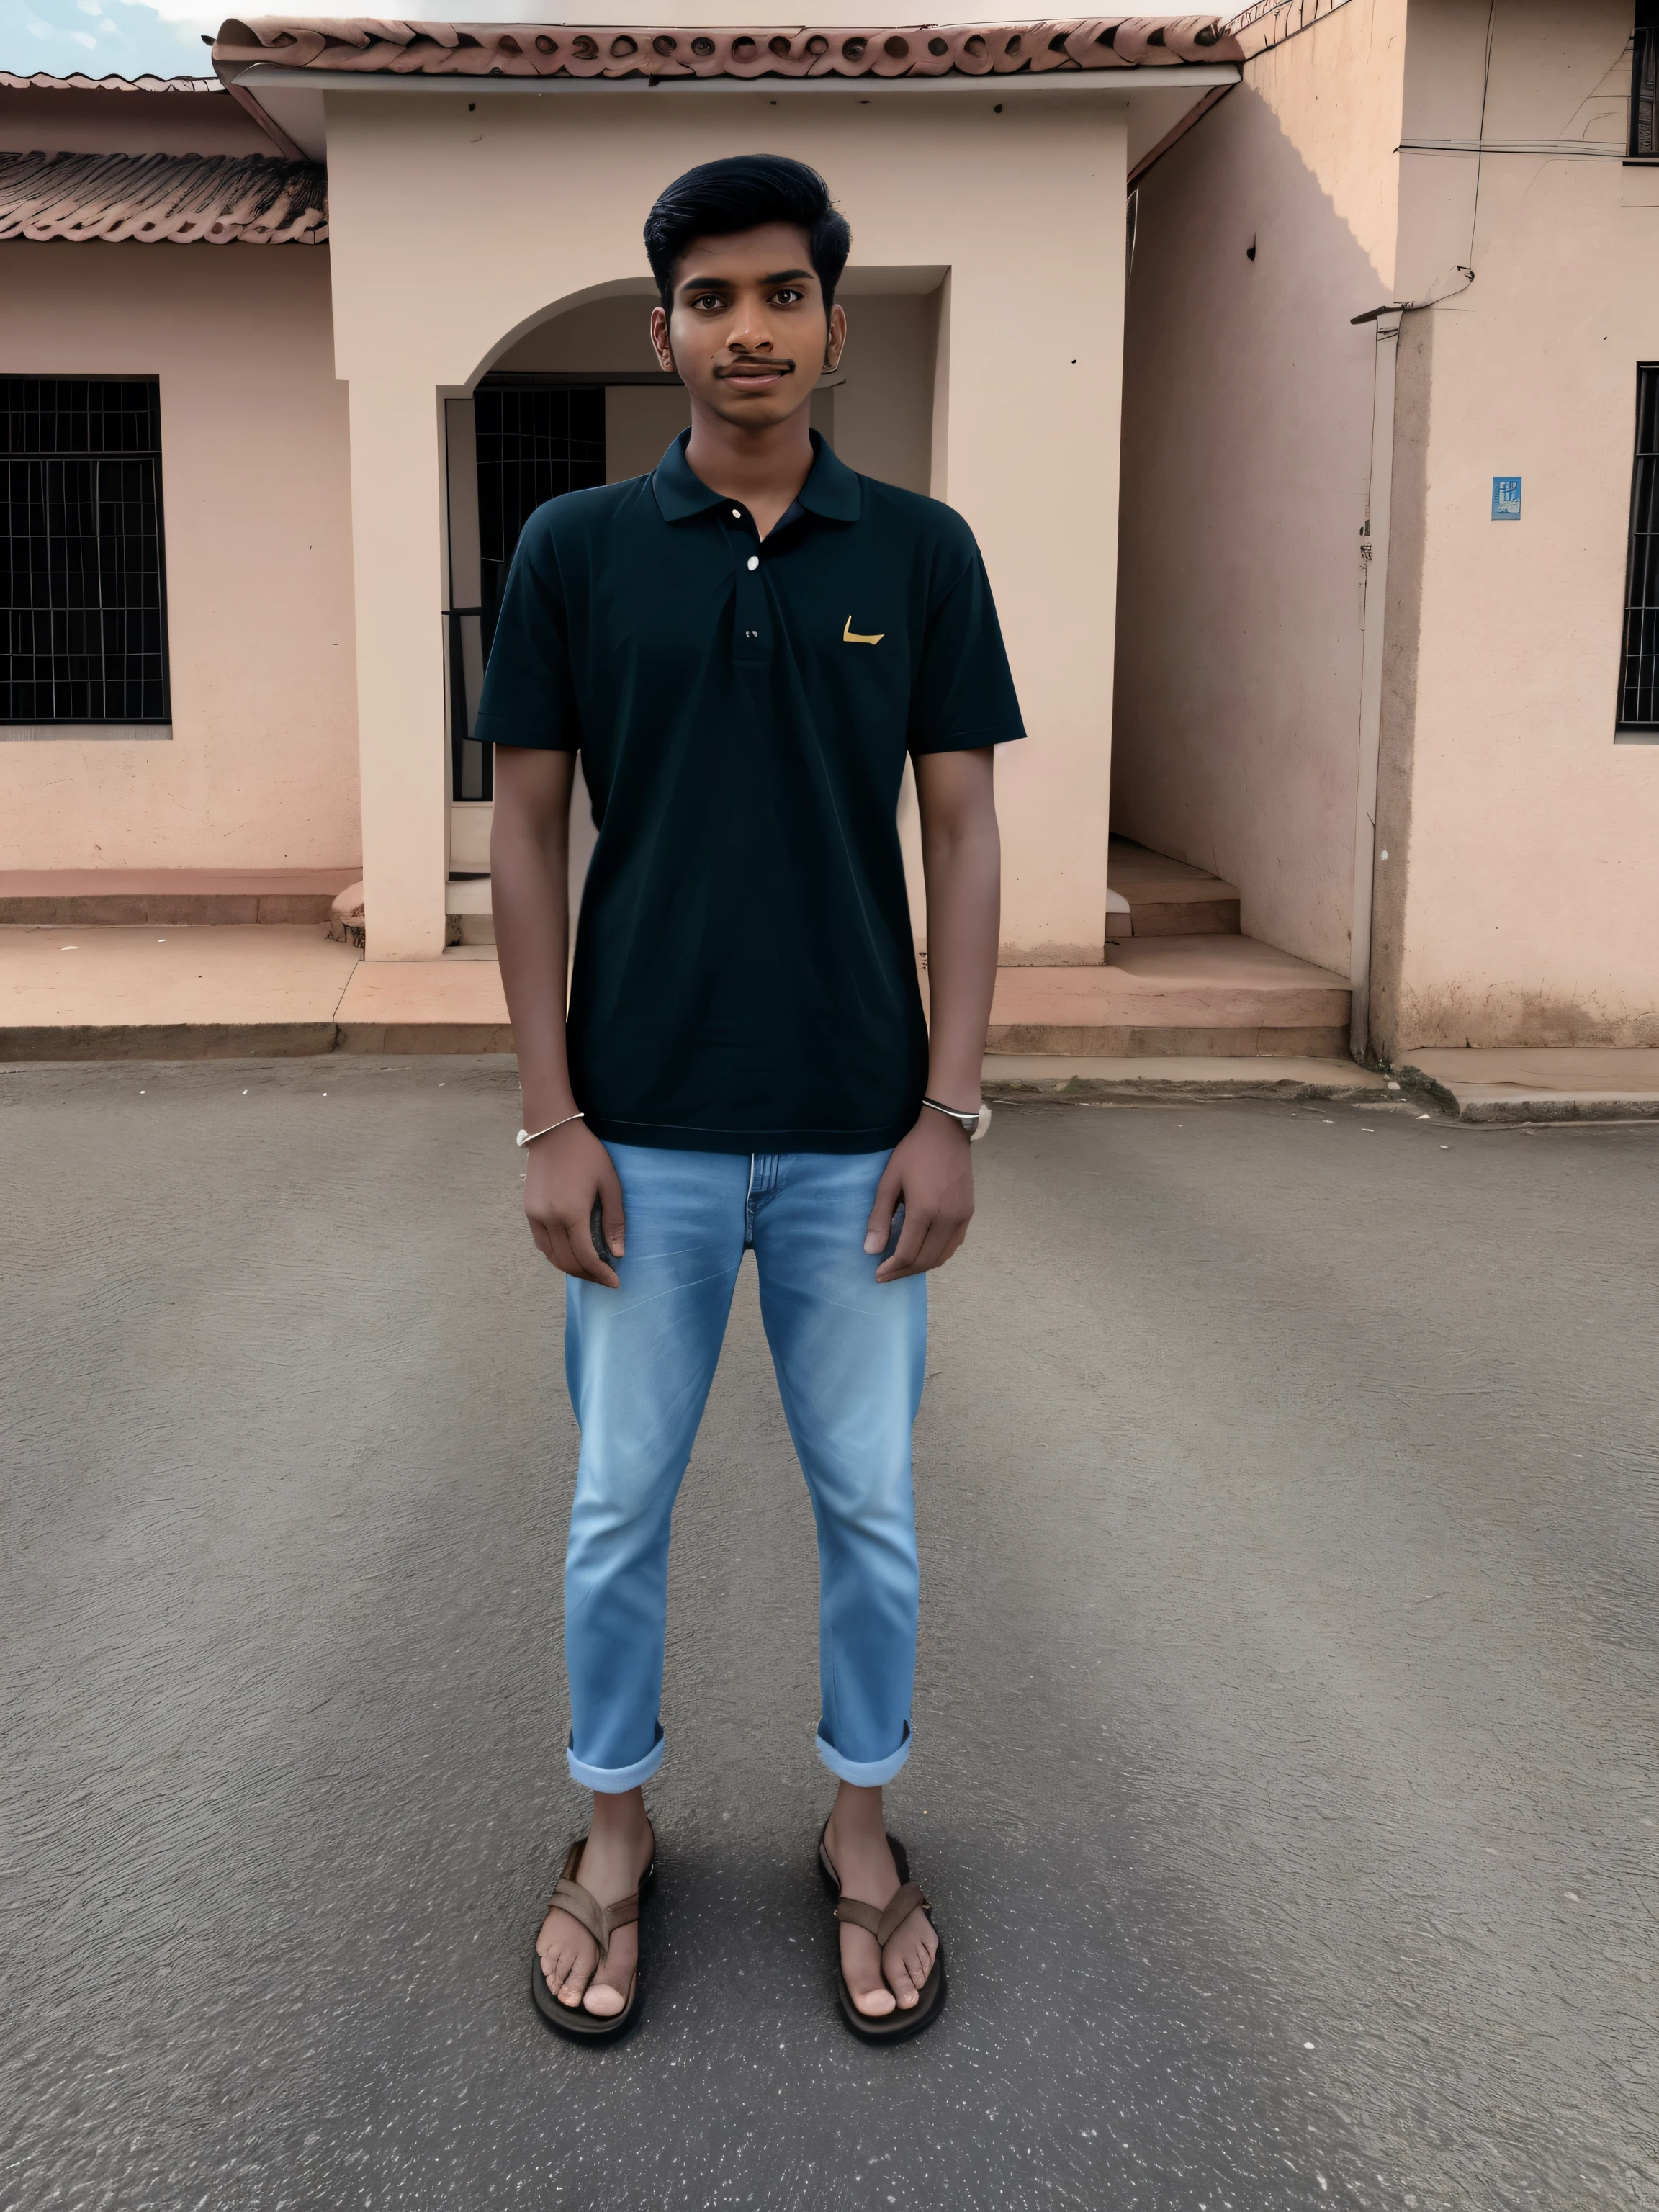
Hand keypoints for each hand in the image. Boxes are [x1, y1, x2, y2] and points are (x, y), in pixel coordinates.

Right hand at [522, 1120, 624, 1285]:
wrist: (553, 1131)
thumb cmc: (586, 1153)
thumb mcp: (609, 1183)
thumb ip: (613, 1220)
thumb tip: (617, 1253)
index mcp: (571, 1212)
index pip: (585, 1256)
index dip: (600, 1273)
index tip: (614, 1282)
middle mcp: (548, 1218)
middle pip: (567, 1261)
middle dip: (588, 1275)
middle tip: (606, 1279)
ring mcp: (535, 1216)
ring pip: (551, 1256)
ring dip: (571, 1268)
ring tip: (591, 1270)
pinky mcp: (528, 1211)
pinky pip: (541, 1244)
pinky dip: (556, 1255)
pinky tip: (571, 1254)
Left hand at [863, 1112, 973, 1281]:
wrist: (946, 1133)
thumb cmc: (913, 1152)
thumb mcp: (889, 1180)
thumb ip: (879, 1217)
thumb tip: (871, 1250)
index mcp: (925, 1209)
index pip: (908, 1253)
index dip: (892, 1268)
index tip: (878, 1274)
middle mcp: (947, 1218)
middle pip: (925, 1260)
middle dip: (904, 1272)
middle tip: (886, 1275)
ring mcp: (961, 1217)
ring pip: (942, 1256)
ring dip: (921, 1267)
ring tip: (902, 1267)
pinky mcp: (968, 1214)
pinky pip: (953, 1245)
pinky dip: (937, 1255)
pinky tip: (923, 1252)